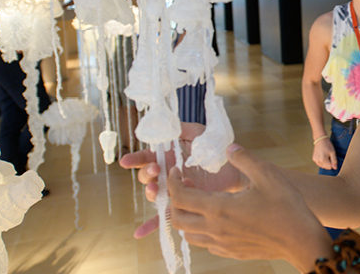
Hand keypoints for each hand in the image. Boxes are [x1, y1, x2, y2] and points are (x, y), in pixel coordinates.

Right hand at [120, 122, 244, 237]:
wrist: (233, 167)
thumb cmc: (215, 148)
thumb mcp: (198, 133)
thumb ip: (182, 129)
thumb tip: (166, 126)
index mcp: (168, 156)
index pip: (147, 158)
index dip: (135, 159)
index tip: (126, 162)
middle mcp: (167, 174)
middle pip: (147, 177)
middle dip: (147, 174)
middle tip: (156, 170)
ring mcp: (173, 190)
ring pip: (154, 194)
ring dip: (152, 193)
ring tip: (158, 190)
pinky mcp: (182, 204)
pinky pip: (164, 216)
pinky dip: (151, 225)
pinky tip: (140, 233)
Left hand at [168, 144, 333, 269]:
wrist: (301, 240)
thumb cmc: (286, 208)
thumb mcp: (267, 175)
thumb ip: (244, 158)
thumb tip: (229, 147)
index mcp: (219, 208)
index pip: (180, 197)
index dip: (172, 183)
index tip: (176, 172)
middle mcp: (215, 229)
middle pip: (177, 219)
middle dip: (174, 201)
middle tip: (185, 186)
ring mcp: (222, 244)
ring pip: (189, 235)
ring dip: (186, 218)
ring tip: (198, 203)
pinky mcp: (232, 252)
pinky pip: (206, 244)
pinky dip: (201, 231)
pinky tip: (216, 220)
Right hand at [312, 138, 336, 169]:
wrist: (320, 140)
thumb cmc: (328, 145)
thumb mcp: (333, 152)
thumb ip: (334, 161)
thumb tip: (335, 168)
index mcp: (323, 159)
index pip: (329, 167)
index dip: (332, 164)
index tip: (331, 158)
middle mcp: (318, 161)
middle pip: (325, 167)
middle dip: (328, 164)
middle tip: (328, 156)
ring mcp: (315, 160)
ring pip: (322, 166)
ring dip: (325, 163)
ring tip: (325, 156)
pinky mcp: (313, 159)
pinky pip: (319, 164)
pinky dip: (321, 162)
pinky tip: (322, 156)